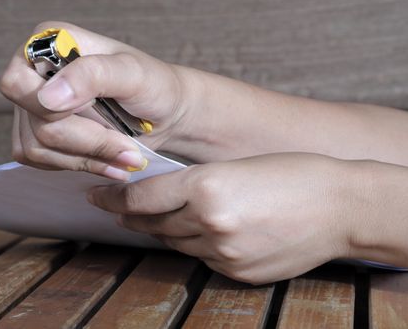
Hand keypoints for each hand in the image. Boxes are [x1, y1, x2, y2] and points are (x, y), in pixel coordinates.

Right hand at [0, 22, 189, 179]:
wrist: (165, 114)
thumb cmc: (153, 86)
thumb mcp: (132, 74)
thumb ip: (92, 75)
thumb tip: (48, 97)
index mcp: (48, 43)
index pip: (18, 84)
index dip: (52, 107)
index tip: (94, 108)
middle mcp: (35, 74)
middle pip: (35, 124)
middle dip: (87, 140)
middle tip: (127, 145)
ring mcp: (35, 108)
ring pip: (37, 149)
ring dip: (87, 158)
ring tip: (124, 155)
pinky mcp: (41, 136)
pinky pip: (42, 162)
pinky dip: (80, 166)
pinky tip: (108, 162)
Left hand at [87, 153, 356, 283]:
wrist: (340, 207)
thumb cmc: (292, 174)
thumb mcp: (236, 165)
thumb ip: (193, 183)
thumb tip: (159, 195)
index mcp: (206, 185)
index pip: (142, 197)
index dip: (113, 197)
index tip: (97, 194)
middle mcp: (209, 222)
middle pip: (153, 224)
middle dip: (131, 216)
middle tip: (116, 208)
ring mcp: (223, 252)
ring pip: (175, 243)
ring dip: (164, 231)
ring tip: (157, 220)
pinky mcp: (237, 272)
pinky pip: (203, 258)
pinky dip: (196, 246)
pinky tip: (200, 234)